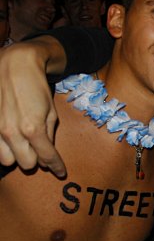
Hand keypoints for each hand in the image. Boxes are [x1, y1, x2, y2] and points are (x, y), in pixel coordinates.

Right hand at [0, 38, 66, 176]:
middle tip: (40, 150)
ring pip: (7, 161)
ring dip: (18, 155)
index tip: (60, 172)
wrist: (14, 68)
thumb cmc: (36, 89)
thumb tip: (48, 152)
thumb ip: (49, 134)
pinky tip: (12, 139)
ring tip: (24, 144)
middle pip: (26, 164)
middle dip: (36, 160)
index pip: (47, 158)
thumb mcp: (51, 112)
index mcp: (33, 129)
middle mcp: (12, 133)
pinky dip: (5, 148)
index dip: (56, 166)